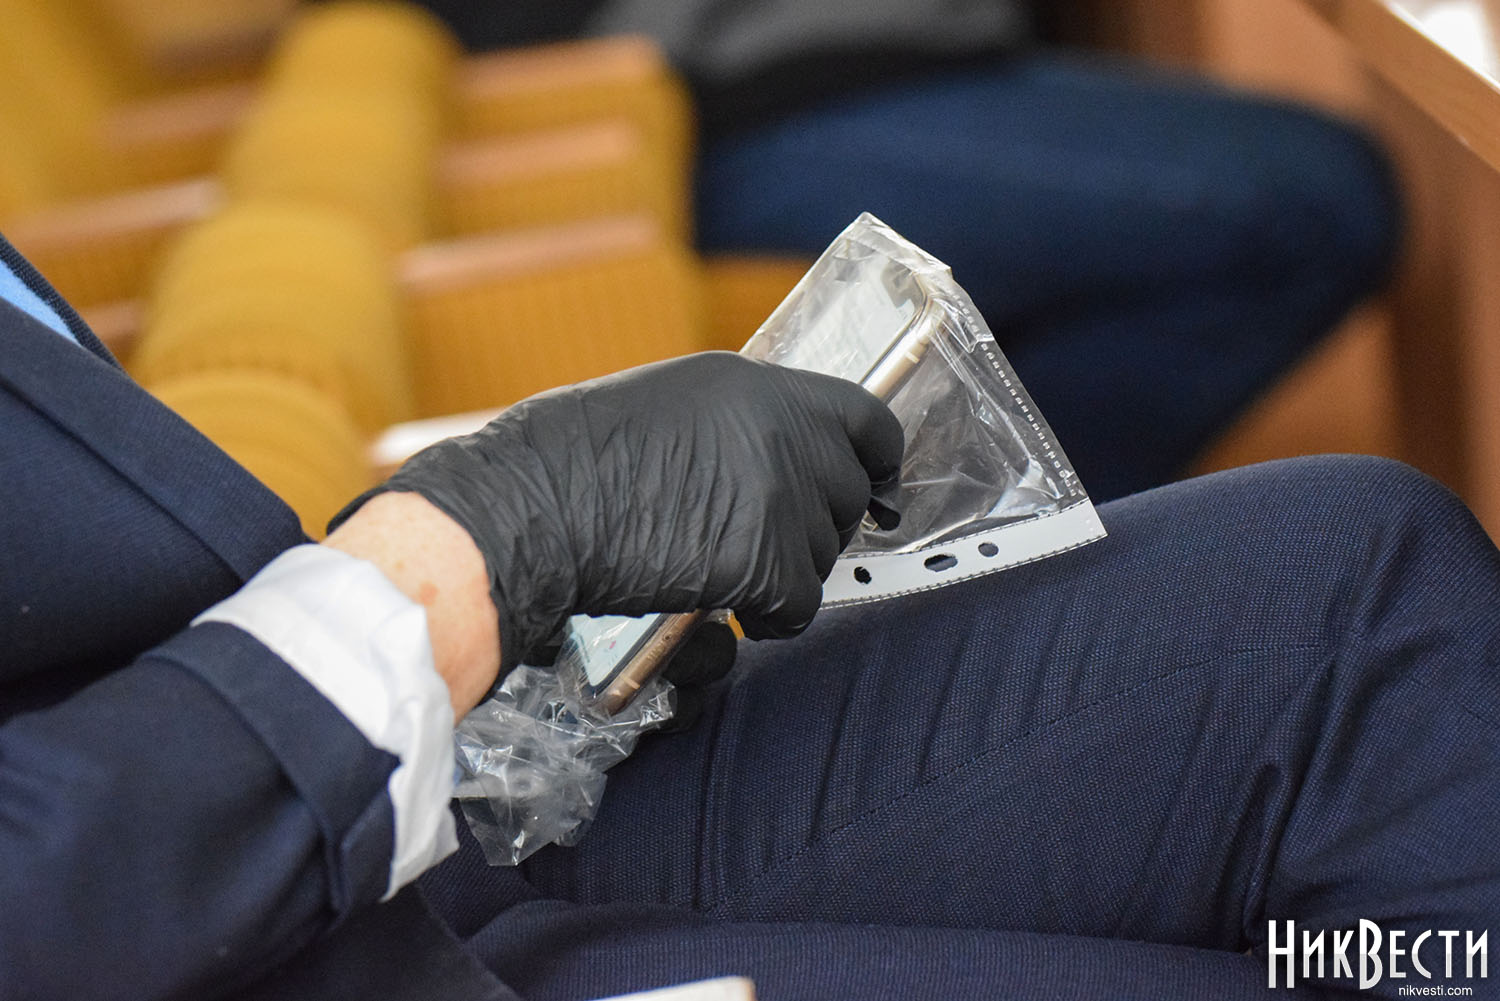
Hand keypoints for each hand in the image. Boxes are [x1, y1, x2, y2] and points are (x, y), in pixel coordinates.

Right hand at [333, 352, 903, 674]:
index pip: (864, 418)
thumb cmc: (564, 462)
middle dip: (815, 528)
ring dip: (782, 574)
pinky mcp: (765, 560)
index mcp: (754, 386)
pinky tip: (714, 610)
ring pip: (822, 555)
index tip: (878, 490)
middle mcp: (780, 430)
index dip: (877, 460)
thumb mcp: (663, 411)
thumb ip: (728, 430)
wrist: (527, 508)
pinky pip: (797, 608)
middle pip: (847, 493)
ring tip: (715, 576)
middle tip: (764, 551)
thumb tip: (764, 472)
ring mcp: (779, 494)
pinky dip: (764, 621)